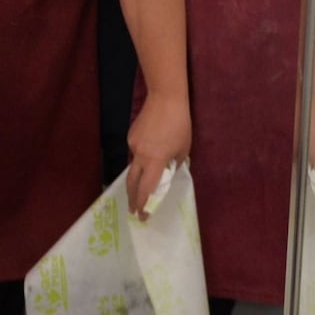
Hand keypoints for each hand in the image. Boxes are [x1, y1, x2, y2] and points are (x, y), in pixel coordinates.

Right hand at [126, 91, 191, 218]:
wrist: (165, 98)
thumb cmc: (180, 124)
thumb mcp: (184, 148)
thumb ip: (175, 163)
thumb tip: (168, 171)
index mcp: (155, 160)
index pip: (146, 189)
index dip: (143, 204)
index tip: (142, 216)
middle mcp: (140, 155)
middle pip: (132, 182)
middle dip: (132, 199)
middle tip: (133, 211)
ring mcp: (133, 145)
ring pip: (133, 166)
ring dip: (136, 178)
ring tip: (141, 184)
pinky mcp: (130, 136)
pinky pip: (135, 152)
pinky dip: (141, 157)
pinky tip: (150, 149)